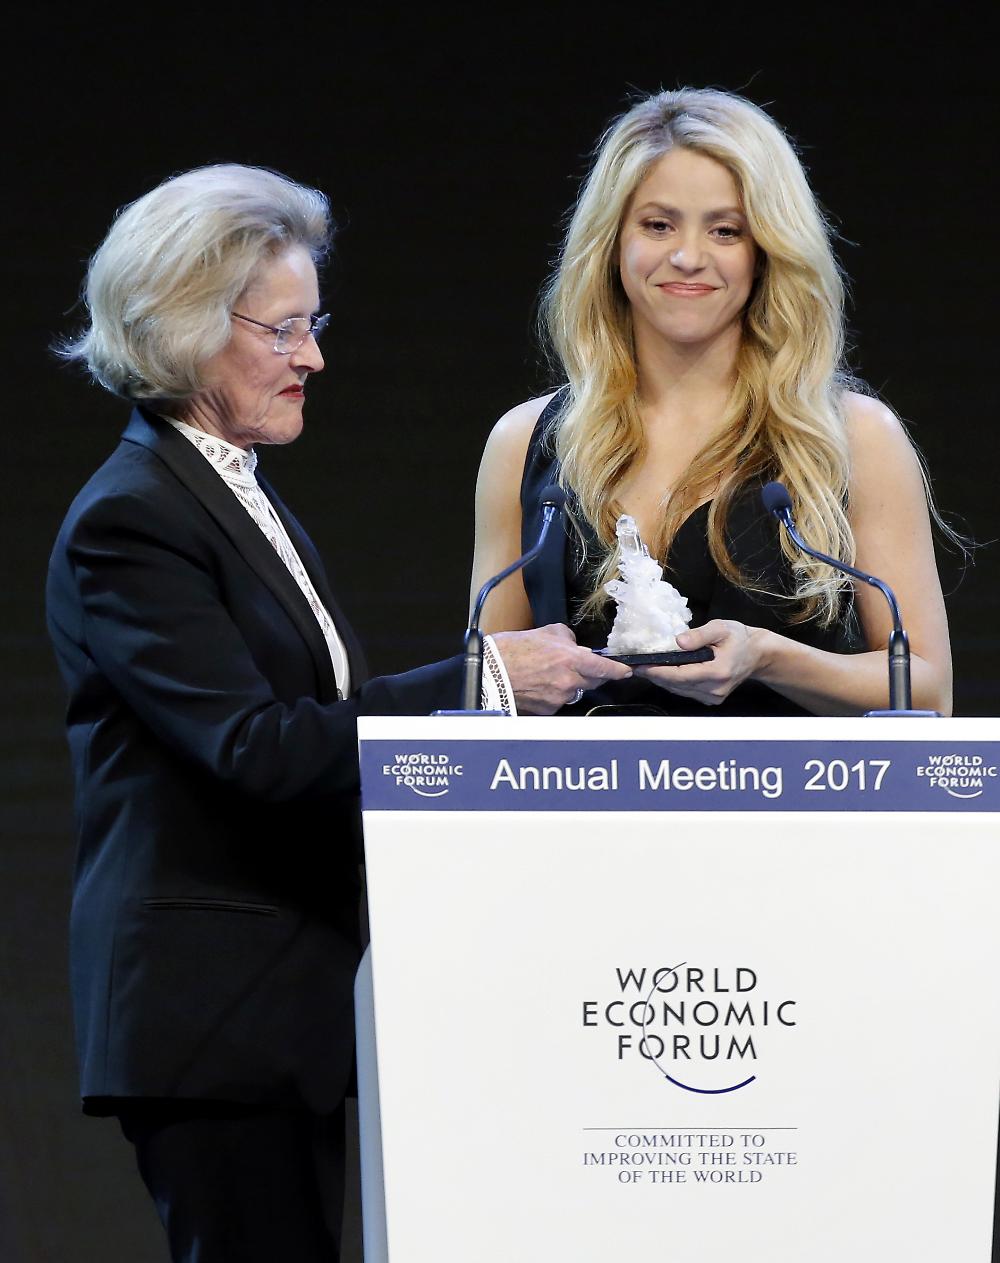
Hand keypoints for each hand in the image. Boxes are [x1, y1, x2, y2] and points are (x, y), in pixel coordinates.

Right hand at [492, 624, 631, 714]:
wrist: (488, 673)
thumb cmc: (511, 650)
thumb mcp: (543, 632)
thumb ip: (566, 638)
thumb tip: (575, 645)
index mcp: (570, 659)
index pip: (605, 668)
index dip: (618, 670)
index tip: (626, 670)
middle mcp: (568, 681)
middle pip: (594, 681)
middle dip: (591, 674)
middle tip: (577, 666)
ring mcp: (559, 698)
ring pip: (576, 691)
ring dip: (571, 683)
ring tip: (550, 674)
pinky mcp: (548, 710)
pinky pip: (560, 701)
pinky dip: (555, 694)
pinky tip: (540, 685)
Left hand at [635, 620, 765, 706]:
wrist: (757, 655)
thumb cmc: (739, 638)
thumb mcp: (721, 628)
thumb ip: (700, 634)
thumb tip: (679, 641)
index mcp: (718, 672)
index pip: (680, 675)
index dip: (658, 672)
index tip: (639, 666)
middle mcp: (715, 689)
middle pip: (676, 685)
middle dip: (654, 675)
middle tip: (634, 666)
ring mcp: (713, 697)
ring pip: (679, 690)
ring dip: (661, 680)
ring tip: (643, 668)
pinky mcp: (711, 699)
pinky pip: (685, 692)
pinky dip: (673, 683)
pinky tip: (662, 672)